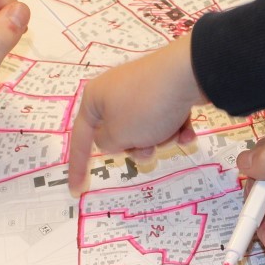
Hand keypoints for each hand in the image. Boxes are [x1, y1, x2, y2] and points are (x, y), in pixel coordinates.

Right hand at [67, 36, 205, 193]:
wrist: (188, 73)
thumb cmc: (145, 107)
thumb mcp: (118, 135)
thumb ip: (107, 144)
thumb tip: (111, 139)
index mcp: (95, 98)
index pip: (80, 138)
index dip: (78, 166)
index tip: (76, 190)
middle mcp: (114, 91)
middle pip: (119, 134)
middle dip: (136, 147)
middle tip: (148, 147)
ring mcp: (142, 89)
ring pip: (145, 129)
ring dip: (159, 138)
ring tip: (171, 131)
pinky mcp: (165, 90)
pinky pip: (165, 118)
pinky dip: (176, 127)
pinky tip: (187, 131)